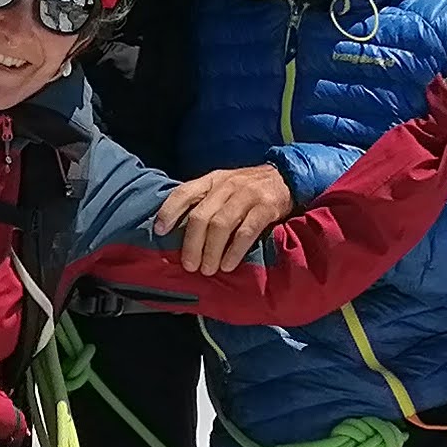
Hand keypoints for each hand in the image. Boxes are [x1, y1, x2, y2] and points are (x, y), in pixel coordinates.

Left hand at [155, 160, 295, 275]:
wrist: (286, 177)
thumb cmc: (248, 188)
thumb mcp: (224, 186)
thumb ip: (204, 201)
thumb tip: (177, 230)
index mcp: (212, 180)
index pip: (184, 192)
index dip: (169, 212)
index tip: (160, 231)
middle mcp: (226, 186)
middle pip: (201, 216)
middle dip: (192, 244)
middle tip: (189, 265)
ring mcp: (247, 196)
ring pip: (220, 225)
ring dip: (211, 251)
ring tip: (207, 269)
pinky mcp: (265, 208)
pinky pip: (246, 232)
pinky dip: (234, 251)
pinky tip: (228, 265)